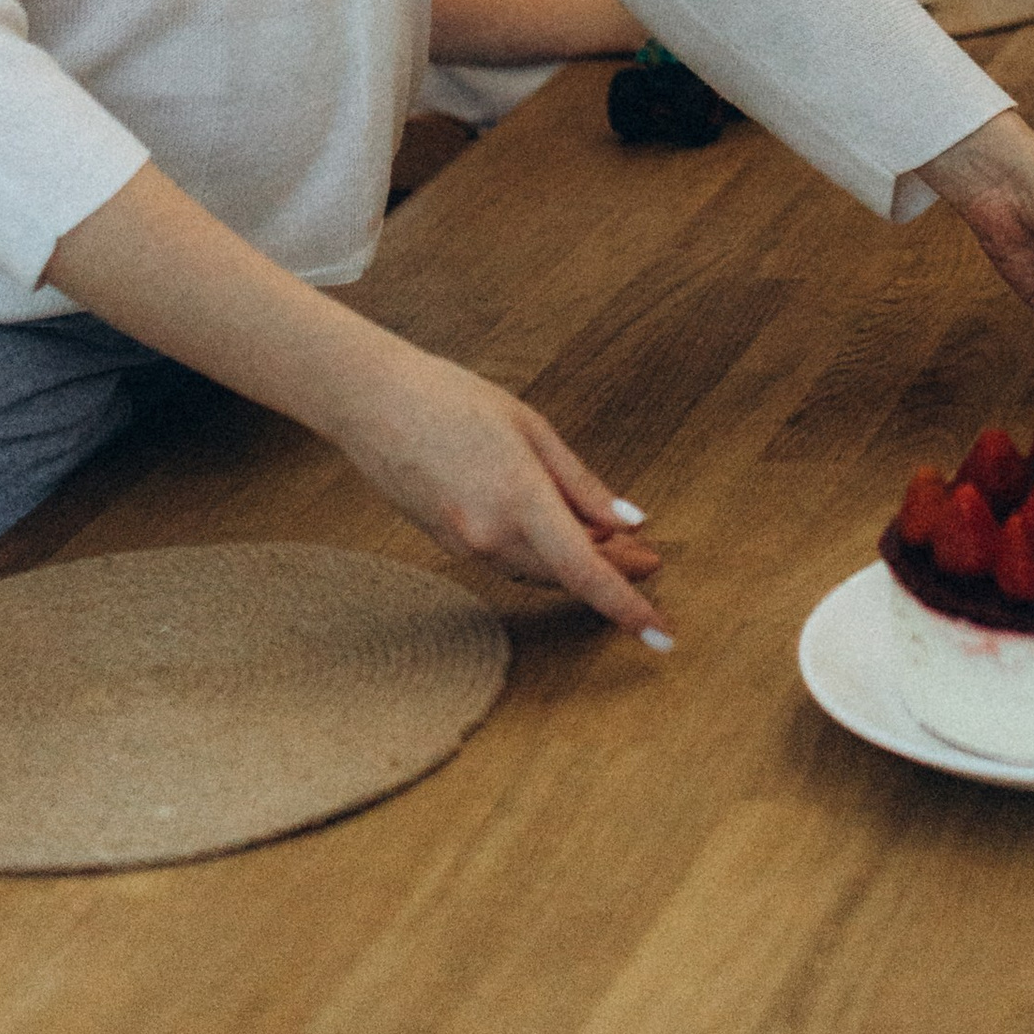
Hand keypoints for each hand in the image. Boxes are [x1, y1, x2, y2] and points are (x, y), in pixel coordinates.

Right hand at [325, 340, 669, 639]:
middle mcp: (491, 534)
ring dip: (577, 563)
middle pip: (566, 575)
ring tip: (612, 542)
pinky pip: (509, 561)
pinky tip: (561, 534)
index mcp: (519, 497)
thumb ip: (581, 482)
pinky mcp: (449, 545)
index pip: (585, 570)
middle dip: (612, 572)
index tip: (662, 634)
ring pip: (538, 572)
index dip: (628, 606)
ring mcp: (466, 545)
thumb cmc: (451, 398)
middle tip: (648, 558)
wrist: (371, 403)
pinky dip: (541, 555)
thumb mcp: (530, 427)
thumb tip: (630, 521)